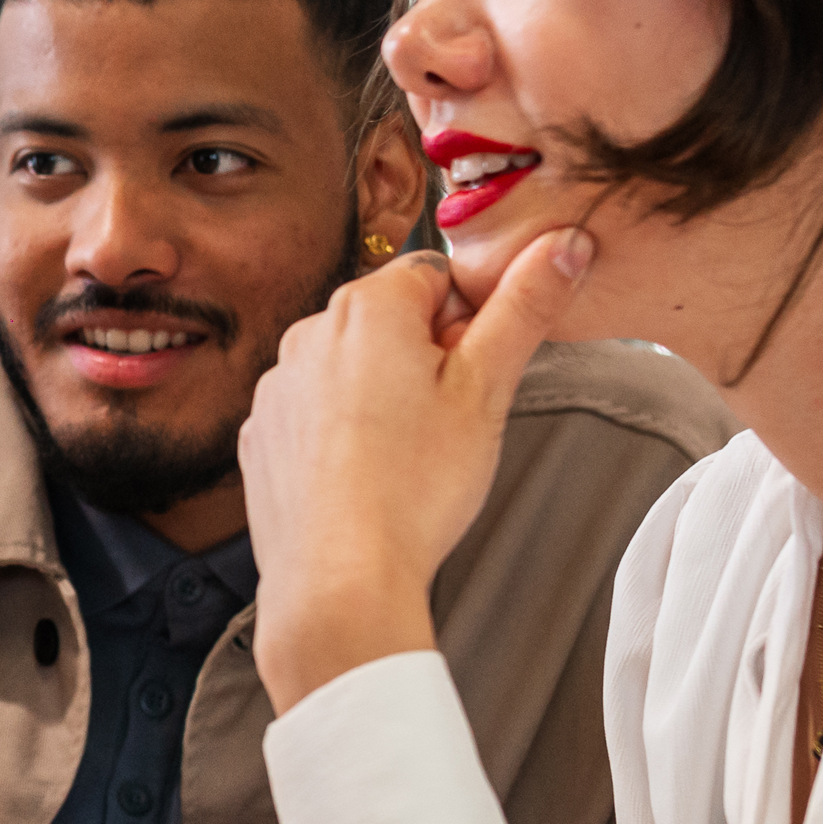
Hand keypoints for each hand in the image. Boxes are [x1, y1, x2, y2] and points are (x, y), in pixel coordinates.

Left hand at [240, 227, 595, 709]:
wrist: (340, 581)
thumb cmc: (416, 488)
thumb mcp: (487, 390)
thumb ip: (525, 308)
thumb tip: (563, 242)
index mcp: (367, 307)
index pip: (433, 275)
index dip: (467, 322)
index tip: (474, 372)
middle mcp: (308, 332)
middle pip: (388, 321)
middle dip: (425, 356)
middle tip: (448, 422)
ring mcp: (276, 385)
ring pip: (348, 367)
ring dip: (381, 393)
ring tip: (405, 458)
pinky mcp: (258, 435)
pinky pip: (312, 413)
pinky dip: (339, 433)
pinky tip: (364, 478)